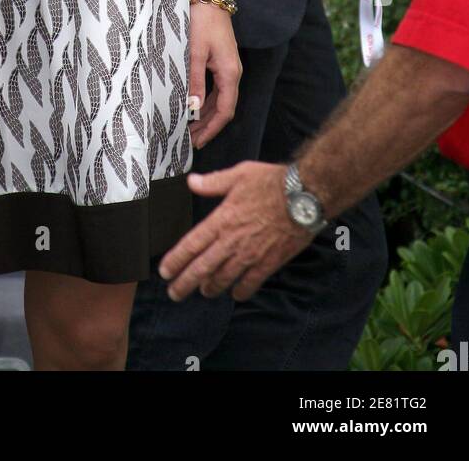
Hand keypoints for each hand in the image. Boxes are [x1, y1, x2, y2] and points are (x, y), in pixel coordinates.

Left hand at [158, 161, 312, 300]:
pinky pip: (250, 284)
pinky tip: (235, 294)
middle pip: (202, 268)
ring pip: (223, 279)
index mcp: (221, 220)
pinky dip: (240, 291)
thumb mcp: (238, 174)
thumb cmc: (272, 182)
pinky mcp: (268, 263)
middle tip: (174, 293)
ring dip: (210, 288)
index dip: (176, 260)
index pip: (191, 245)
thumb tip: (193, 182)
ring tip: (203, 292)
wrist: (303, 197)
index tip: (165, 271)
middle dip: (185, 283)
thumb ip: (213, 182)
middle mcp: (231, 241)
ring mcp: (249, 255)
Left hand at [188, 2, 241, 148]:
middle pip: (223, 108)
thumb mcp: (194, 53)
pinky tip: (193, 106)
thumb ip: (194, 81)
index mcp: (230, 73)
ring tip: (190, 128)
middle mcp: (233, 73)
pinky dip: (205, 100)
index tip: (198, 142)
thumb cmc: (202, 22)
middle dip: (207, 126)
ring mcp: (228, 67)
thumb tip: (192, 108)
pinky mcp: (221, 61)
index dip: (212, 129)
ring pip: (220, 99)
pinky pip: (216, 88)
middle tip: (190, 140)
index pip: (224, 111)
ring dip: (206, 114)